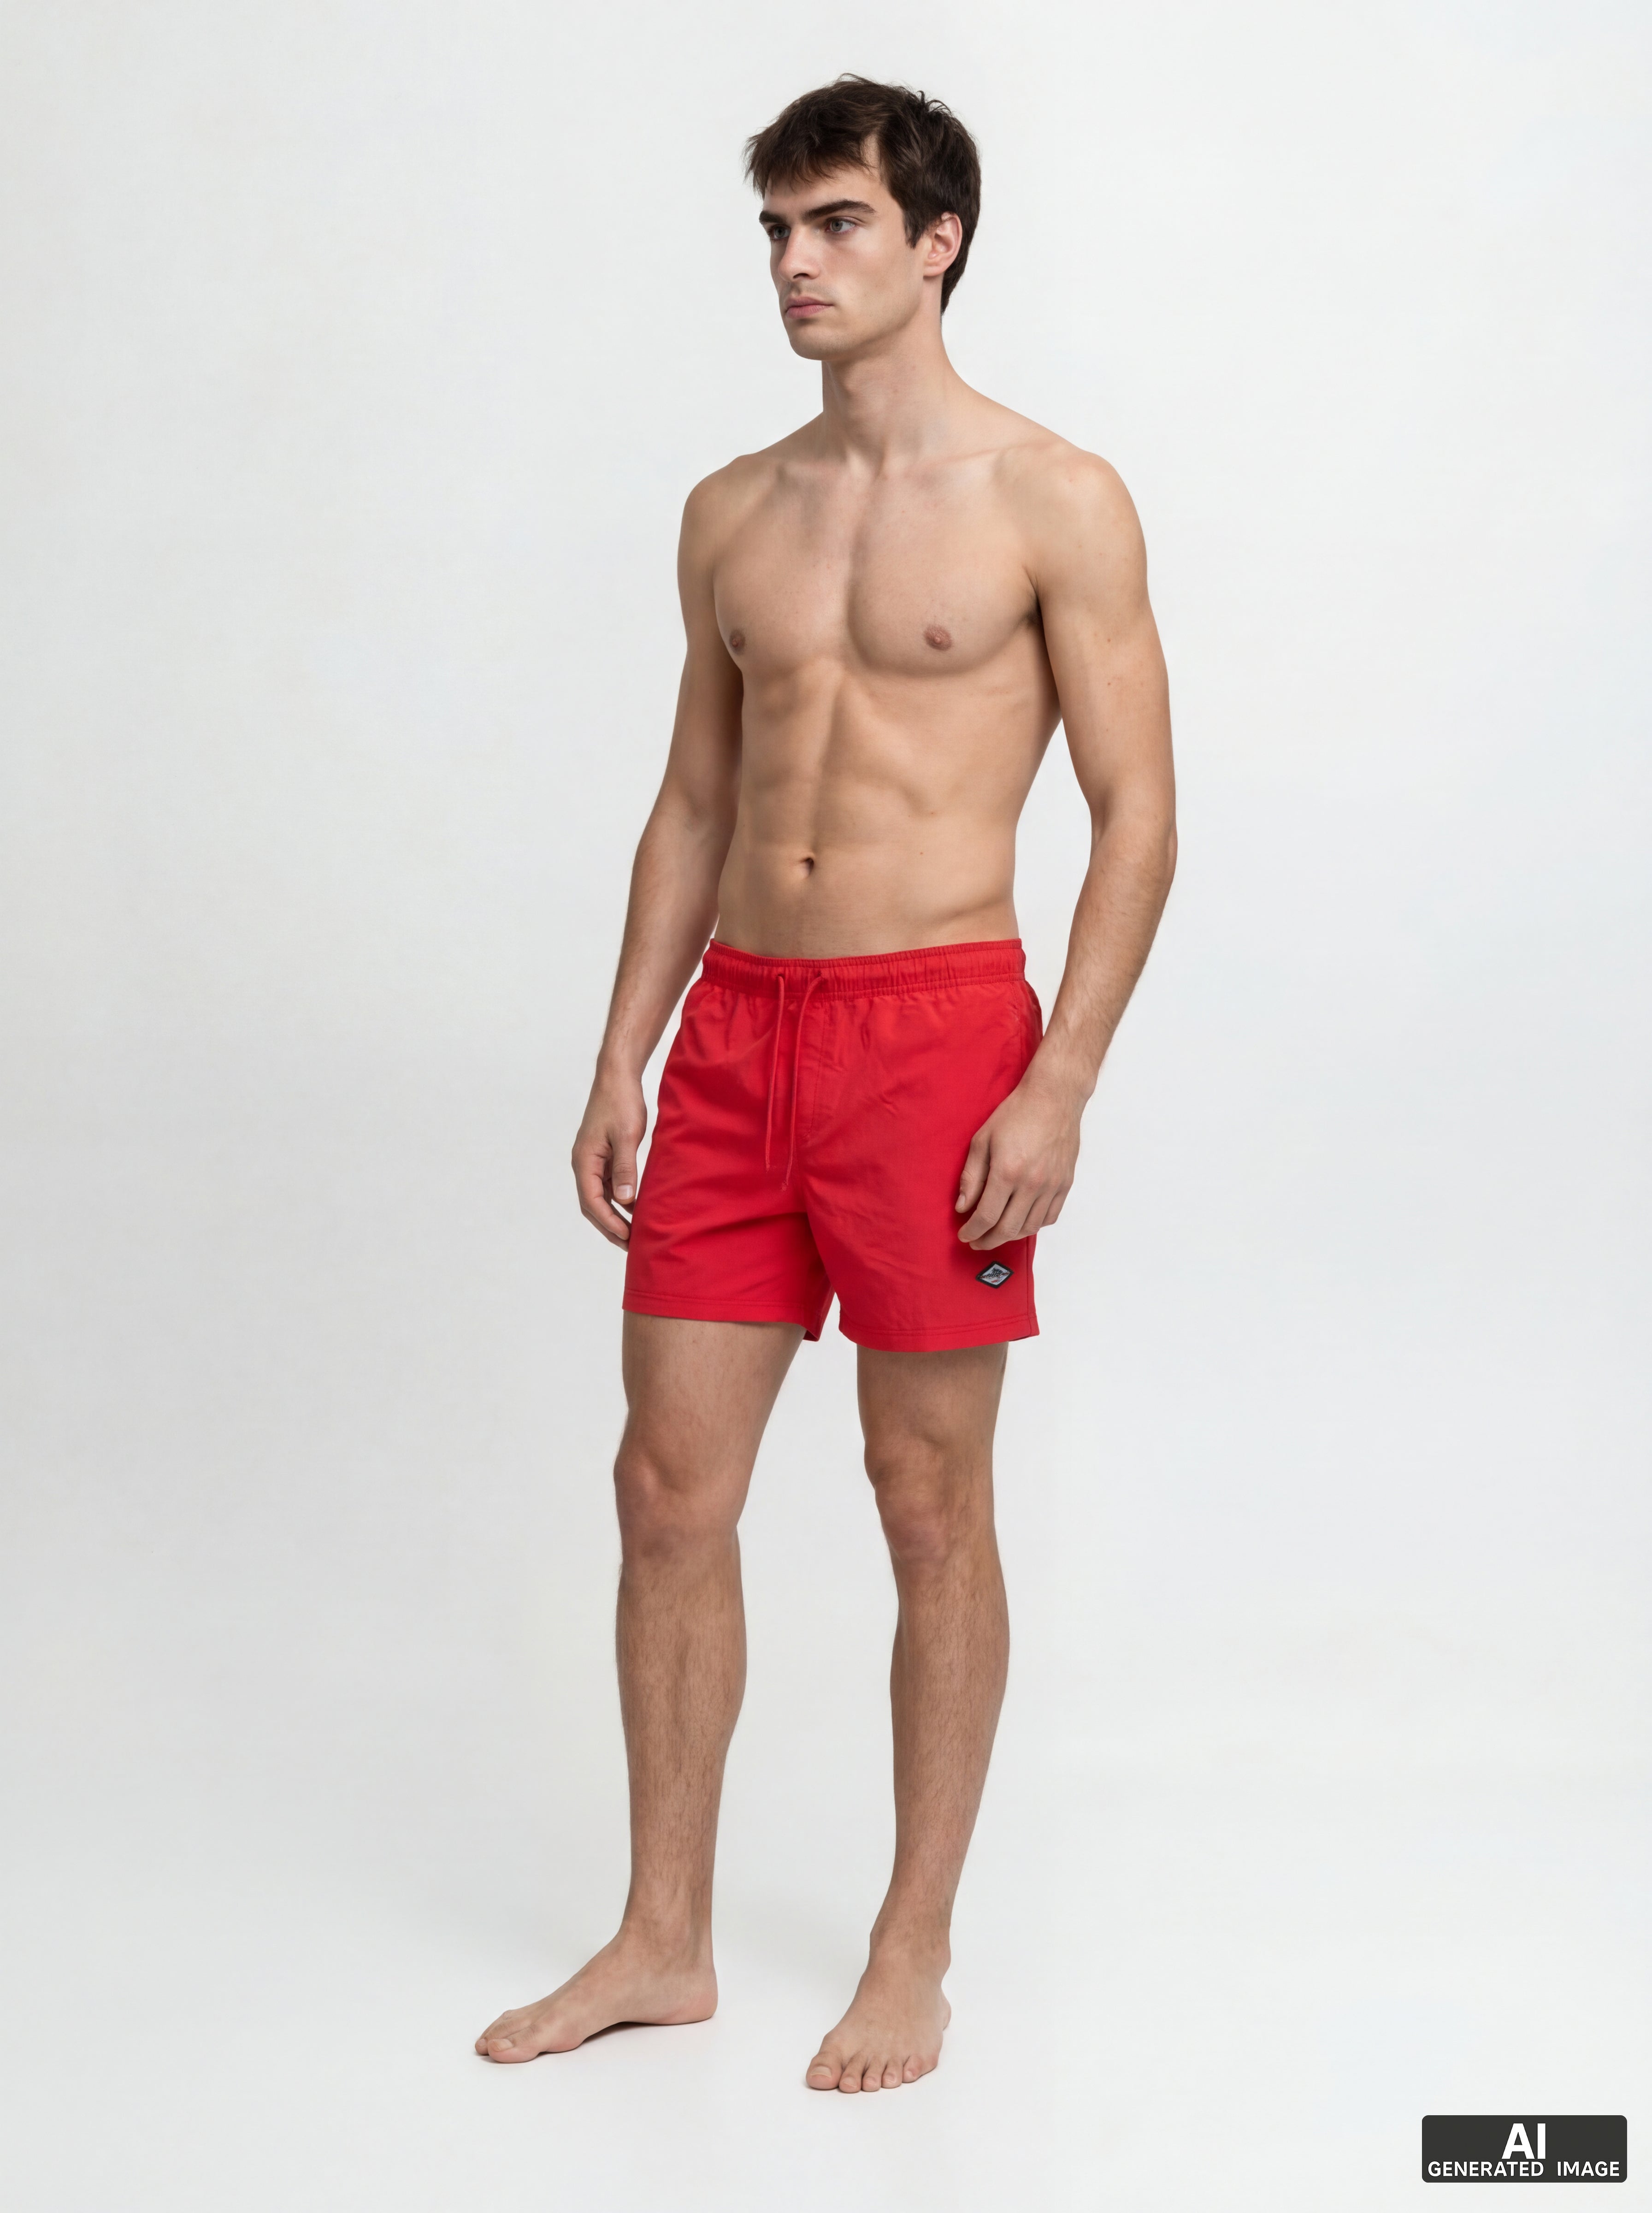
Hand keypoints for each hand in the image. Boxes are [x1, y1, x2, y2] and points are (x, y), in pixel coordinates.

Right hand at [573, 1072, 647, 1246]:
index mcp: (584, 1160)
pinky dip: (619, 1200)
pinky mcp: (603, 1155)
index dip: (609, 1222)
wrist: (617, 1077)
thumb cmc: (621, 1102)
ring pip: (600, 1197)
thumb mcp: (626, 1136)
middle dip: (610, 1227)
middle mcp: (584, 1163)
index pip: (592, 1201)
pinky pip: (608, 1185)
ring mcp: (592, 1160)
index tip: (627, 1238)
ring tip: (634, 1234)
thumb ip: (625, 1168)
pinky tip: (636, 1209)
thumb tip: (625, 1200)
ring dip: (615, 1216)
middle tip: (630, 1246)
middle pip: (592, 1205)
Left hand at [955, 1069, 1081, 1249]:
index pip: (986, 1216)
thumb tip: (963, 1206)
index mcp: (1007, 1172)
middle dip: (988, 1240)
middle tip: (977, 1241)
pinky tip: (1021, 1221)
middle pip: (1008, 1228)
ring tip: (996, 1232)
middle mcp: (1032, 1183)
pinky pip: (1050, 1217)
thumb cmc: (1015, 1114)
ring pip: (1030, 1227)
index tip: (964, 1235)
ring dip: (1010, 1235)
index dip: (973, 1231)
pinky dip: (1033, 1225)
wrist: (1054, 1098)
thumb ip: (971, 1176)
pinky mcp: (1065, 1184)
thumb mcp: (982, 1140)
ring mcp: (1052, 1186)